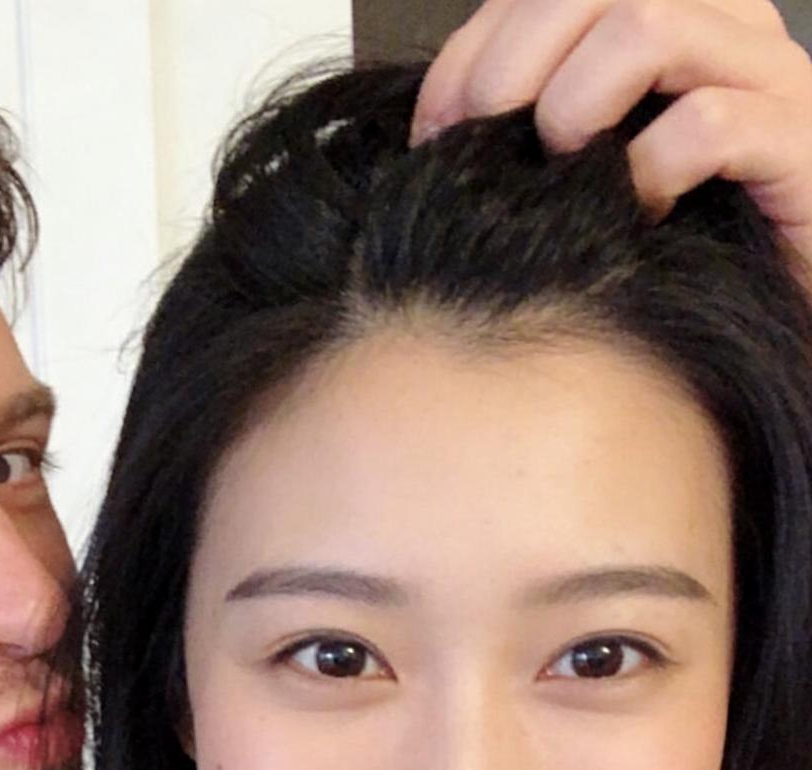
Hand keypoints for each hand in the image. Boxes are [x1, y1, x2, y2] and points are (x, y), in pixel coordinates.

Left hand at [412, 0, 811, 278]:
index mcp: (665, 9)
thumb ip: (520, 125)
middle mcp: (722, 19)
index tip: (433, 134)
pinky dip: (649, 169)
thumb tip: (437, 130)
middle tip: (481, 152)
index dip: (472, 52)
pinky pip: (711, 121)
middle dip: (510, 70)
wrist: (767, 302)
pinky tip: (632, 215)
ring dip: (576, 103)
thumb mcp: (580, 168)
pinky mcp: (800, 141)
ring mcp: (769, 73)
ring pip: (651, 23)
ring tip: (562, 172)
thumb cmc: (669, 237)